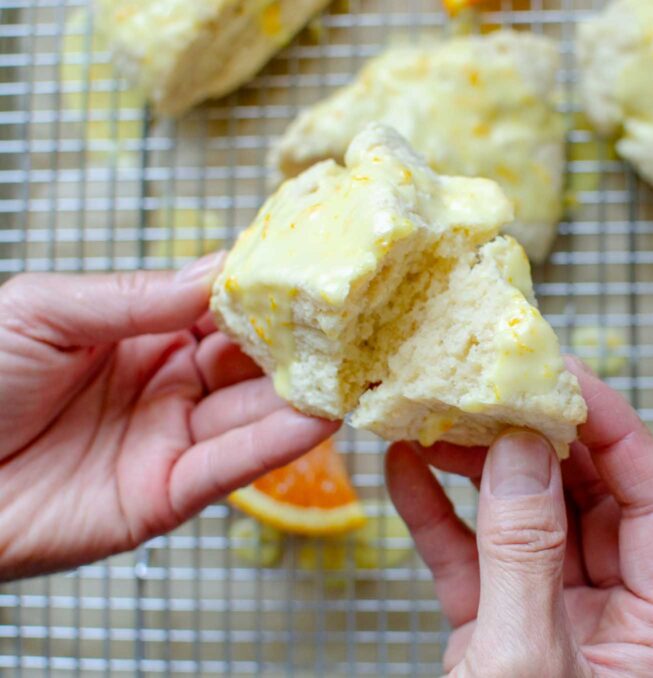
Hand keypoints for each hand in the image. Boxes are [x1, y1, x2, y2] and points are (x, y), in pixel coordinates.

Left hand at [0, 255, 337, 580]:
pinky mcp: (164, 496)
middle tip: (356, 320)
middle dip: (301, 341)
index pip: (220, 307)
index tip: (315, 267)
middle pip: (252, 360)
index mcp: (141, 333)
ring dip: (304, 394)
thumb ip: (133, 297)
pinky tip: (315, 420)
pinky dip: (275, 445)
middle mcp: (168, 384)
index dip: (265, 289)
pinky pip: (229, 467)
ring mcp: (170, 440)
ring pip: (253, 413)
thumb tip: (216, 273)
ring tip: (354, 368)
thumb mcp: (42, 311)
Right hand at [385, 359, 652, 677]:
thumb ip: (525, 555)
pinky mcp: (499, 638)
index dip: (616, 427)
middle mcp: (618, 616)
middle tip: (492, 386)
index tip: (565, 376)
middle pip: (591, 497)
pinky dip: (440, 518)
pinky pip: (475, 563)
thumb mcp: (528, 660)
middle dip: (536, 438)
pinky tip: (406, 472)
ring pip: (527, 522)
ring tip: (435, 419)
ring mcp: (556, 623)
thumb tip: (521, 452)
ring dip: (479, 470)